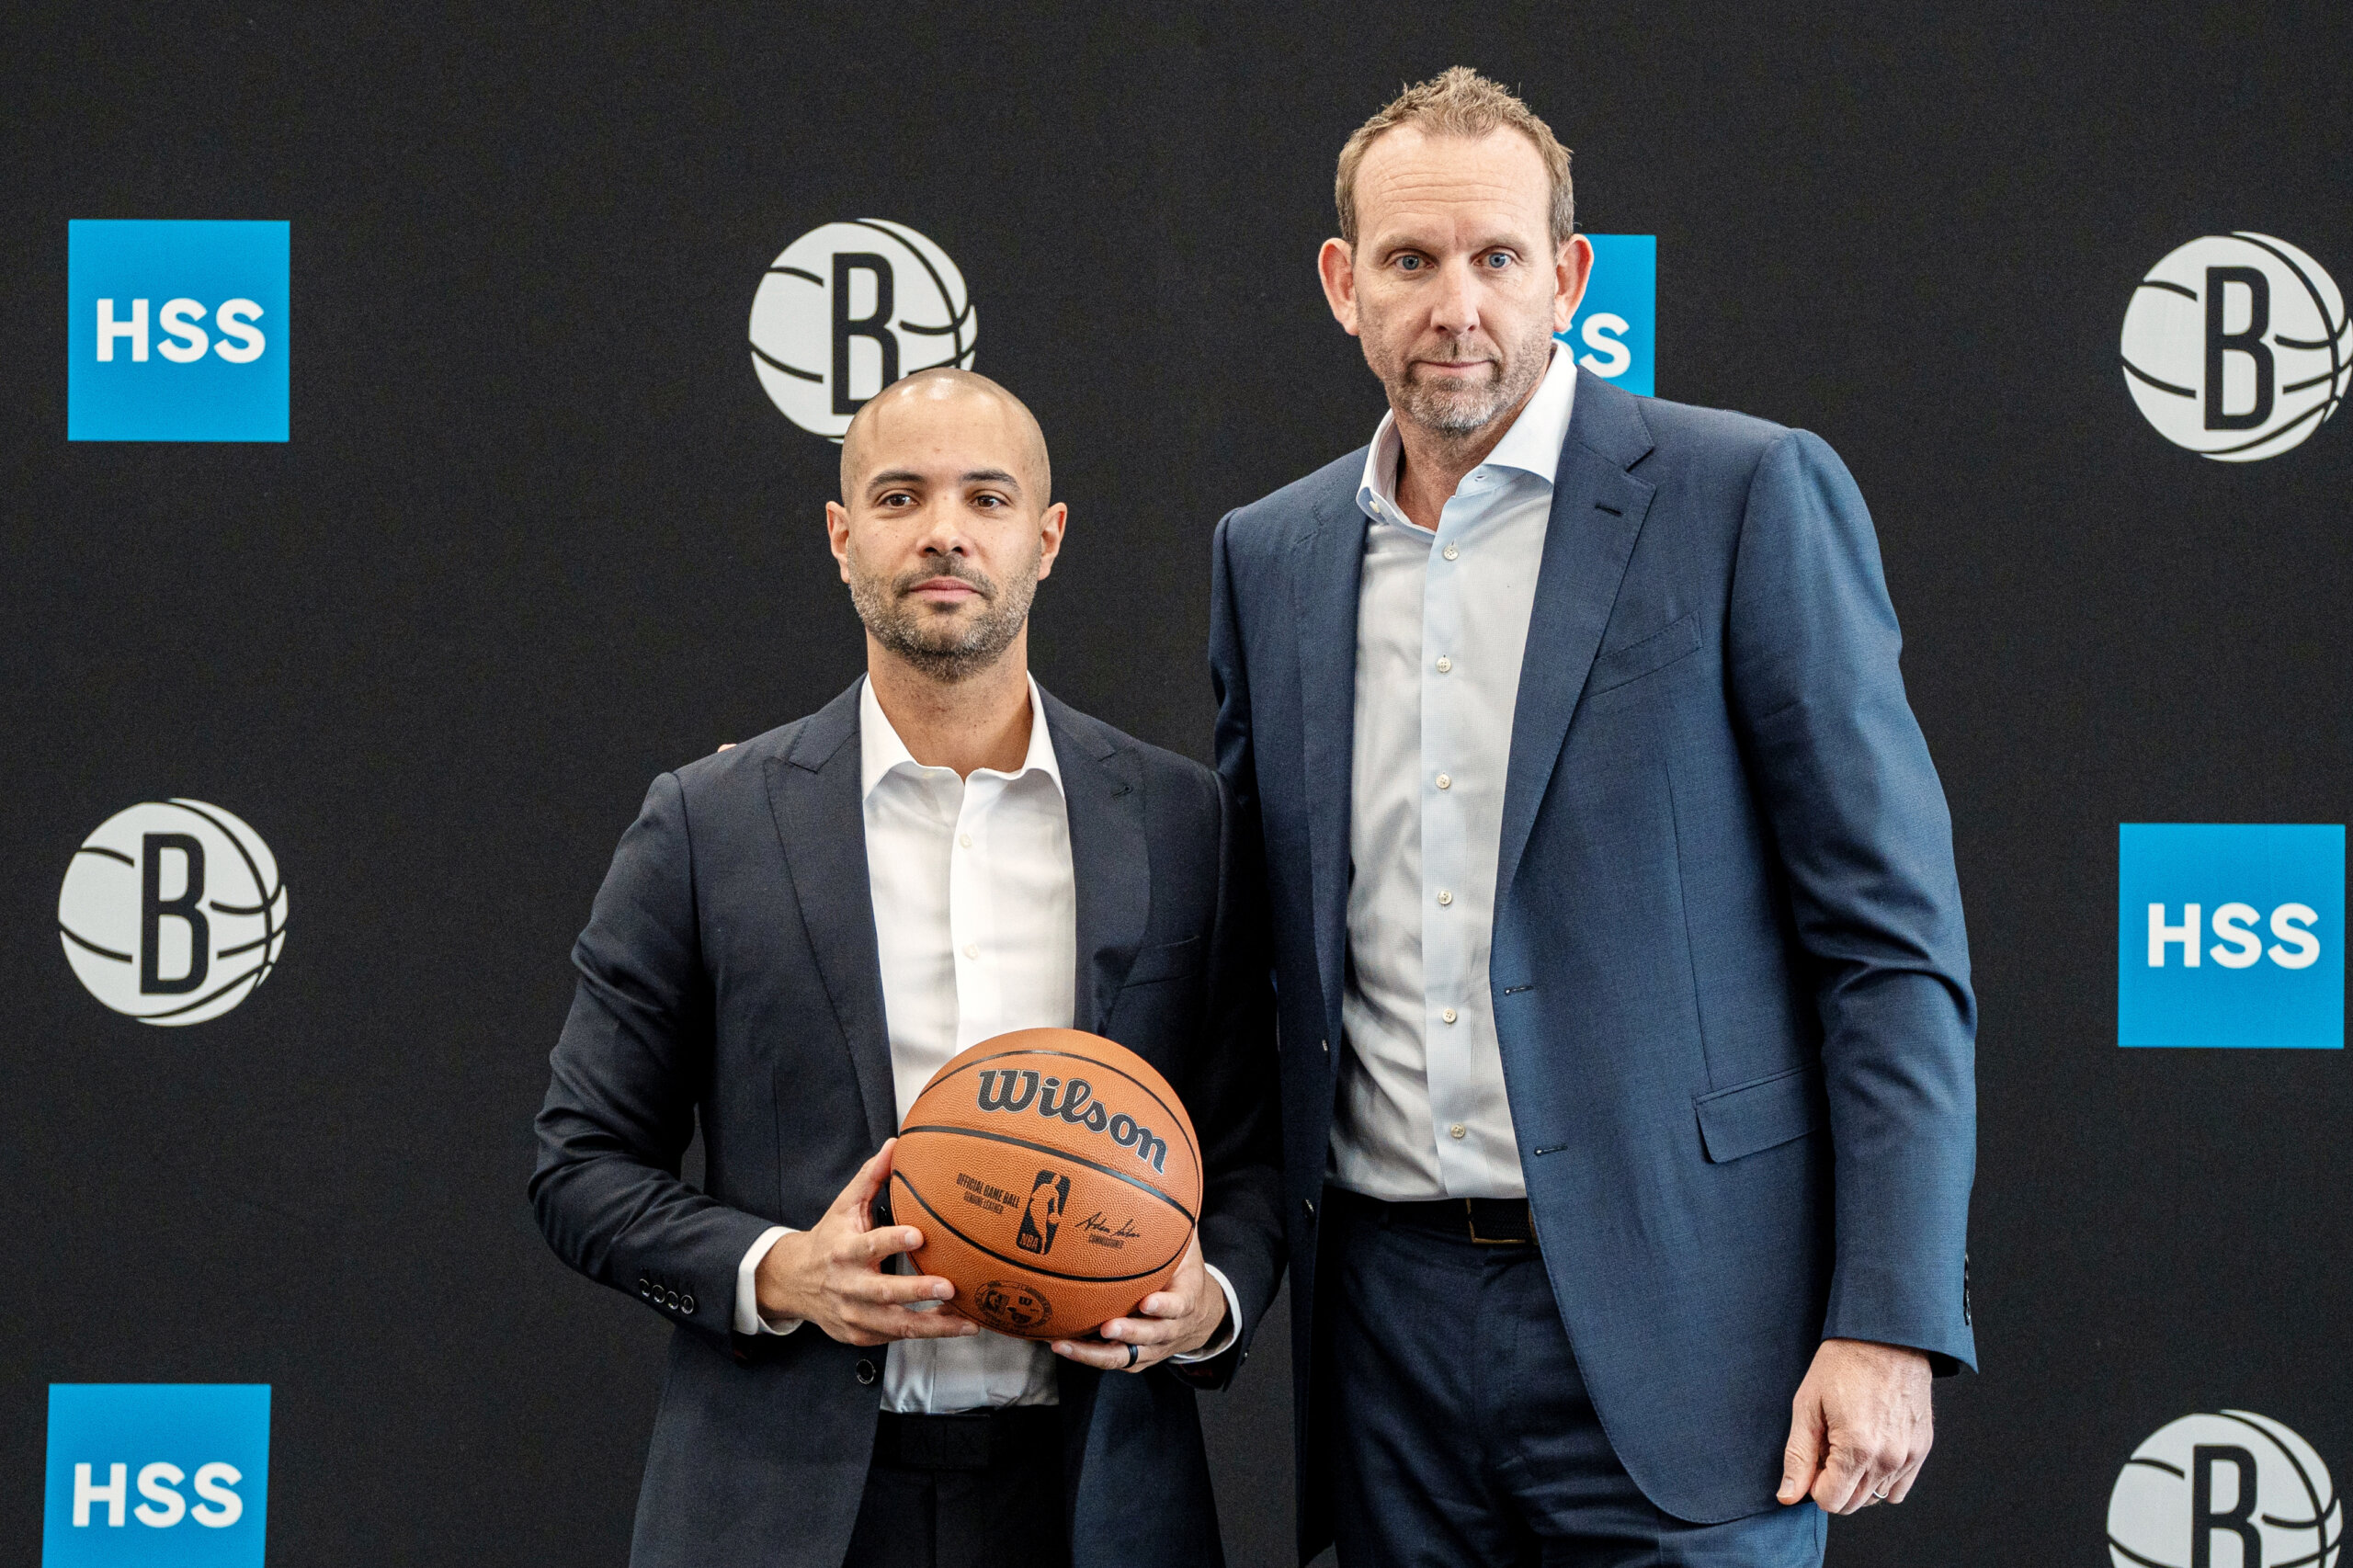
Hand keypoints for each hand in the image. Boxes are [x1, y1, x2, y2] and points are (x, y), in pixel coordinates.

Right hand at [753, 1140, 978, 1347]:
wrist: (794, 1283)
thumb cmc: (829, 1240)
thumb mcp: (844, 1206)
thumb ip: (871, 1177)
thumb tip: (896, 1145)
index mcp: (845, 1251)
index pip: (869, 1246)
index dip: (892, 1242)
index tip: (918, 1235)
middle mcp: (848, 1286)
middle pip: (883, 1293)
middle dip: (916, 1291)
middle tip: (949, 1287)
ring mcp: (854, 1315)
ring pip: (895, 1326)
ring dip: (933, 1326)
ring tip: (966, 1321)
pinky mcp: (861, 1336)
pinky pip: (896, 1337)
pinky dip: (926, 1333)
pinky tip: (954, 1326)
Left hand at [1050, 1233, 1225, 1372]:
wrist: (1201, 1318)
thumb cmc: (1186, 1276)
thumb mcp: (1189, 1252)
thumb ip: (1177, 1228)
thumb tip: (1165, 1189)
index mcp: (1186, 1301)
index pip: (1179, 1306)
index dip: (1165, 1306)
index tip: (1148, 1302)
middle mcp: (1169, 1329)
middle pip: (1151, 1337)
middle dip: (1130, 1332)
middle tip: (1107, 1326)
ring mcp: (1151, 1348)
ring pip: (1124, 1357)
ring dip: (1094, 1354)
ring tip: (1065, 1344)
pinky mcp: (1134, 1358)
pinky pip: (1110, 1360)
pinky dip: (1085, 1355)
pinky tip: (1059, 1344)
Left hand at [1778, 1338, 1933, 1512]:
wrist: (1886, 1337)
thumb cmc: (1843, 1364)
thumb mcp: (1808, 1406)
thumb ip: (1798, 1456)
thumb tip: (1788, 1496)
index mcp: (1857, 1449)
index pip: (1831, 1501)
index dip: (1814, 1484)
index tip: (1813, 1457)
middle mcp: (1888, 1458)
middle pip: (1853, 1503)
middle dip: (1834, 1484)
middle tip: (1828, 1447)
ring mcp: (1909, 1455)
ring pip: (1876, 1497)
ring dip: (1858, 1482)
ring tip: (1850, 1444)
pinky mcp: (1922, 1448)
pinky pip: (1899, 1487)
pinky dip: (1882, 1478)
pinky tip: (1871, 1449)